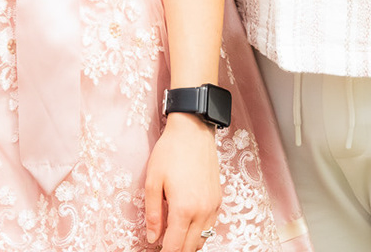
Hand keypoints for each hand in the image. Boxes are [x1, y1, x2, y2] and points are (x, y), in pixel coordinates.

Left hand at [143, 113, 221, 251]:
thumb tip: (153, 238)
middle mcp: (202, 212)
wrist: (194, 131)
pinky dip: (198, 234)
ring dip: (188, 245)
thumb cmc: (170, 152)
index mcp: (184, 209)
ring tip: (173, 240)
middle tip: (163, 247)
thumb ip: (153, 214)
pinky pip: (209, 227)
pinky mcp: (218, 201)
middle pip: (190, 248)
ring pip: (202, 240)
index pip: (175, 247)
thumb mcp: (153, 181)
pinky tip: (186, 228)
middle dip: (176, 251)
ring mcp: (212, 207)